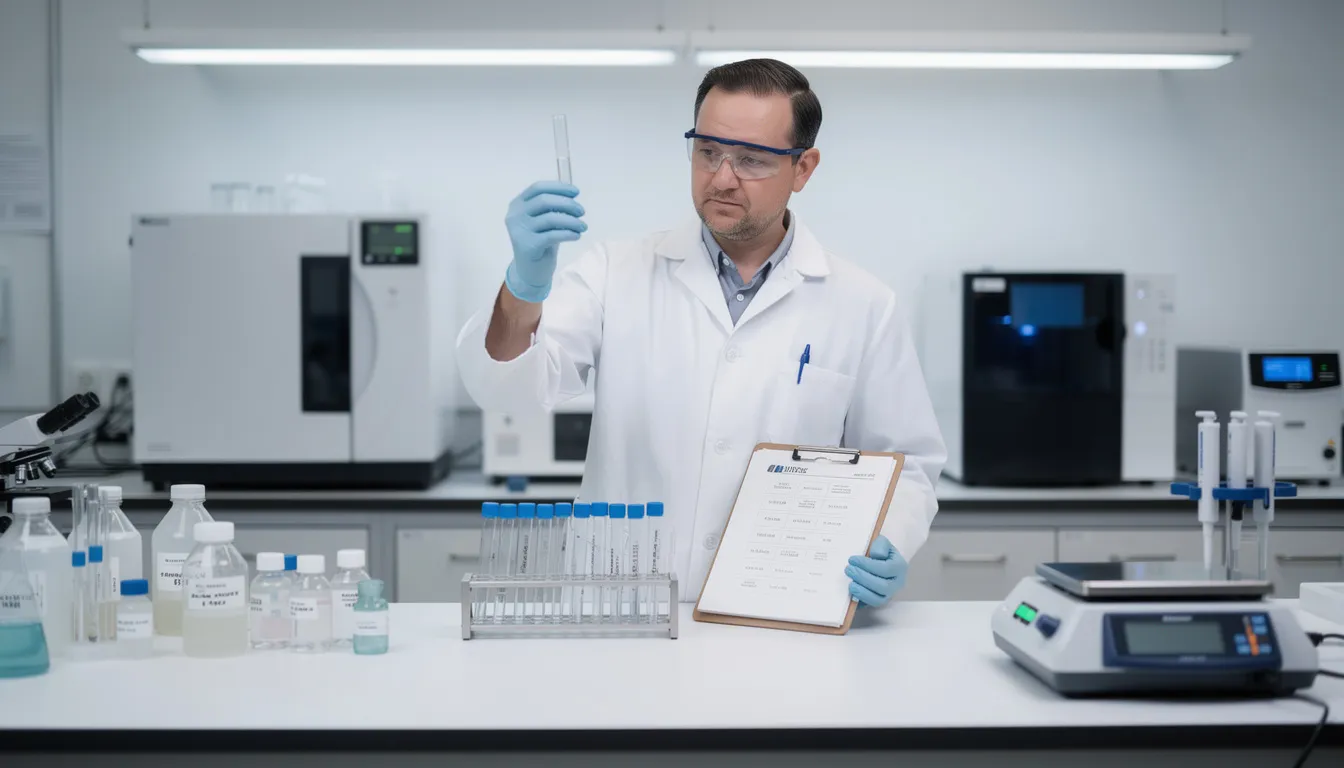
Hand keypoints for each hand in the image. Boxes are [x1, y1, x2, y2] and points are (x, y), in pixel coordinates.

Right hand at [503, 181, 585, 302]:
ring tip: (583, 226)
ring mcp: (519, 231)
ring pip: (550, 218)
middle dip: (567, 204)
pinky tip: (576, 235)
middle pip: (544, 201)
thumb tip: (572, 196)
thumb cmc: (539, 242)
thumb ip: (551, 208)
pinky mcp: (527, 245)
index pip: (537, 188)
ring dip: (571, 221)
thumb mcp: (543, 221)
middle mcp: (515, 215)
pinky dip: (568, 233)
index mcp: (517, 204)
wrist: (530, 270)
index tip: (576, 192)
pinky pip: (553, 235)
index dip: (558, 187)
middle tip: (581, 211)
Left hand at [846, 535, 906, 607]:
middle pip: (883, 586)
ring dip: (862, 592)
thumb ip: (880, 545)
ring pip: (878, 599)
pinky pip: (871, 605)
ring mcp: (890, 594)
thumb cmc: (881, 552)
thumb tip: (876, 555)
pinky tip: (852, 592)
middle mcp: (897, 583)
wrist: (883, 562)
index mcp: (900, 567)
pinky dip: (862, 600)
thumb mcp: (883, 543)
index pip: (886, 569)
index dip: (868, 565)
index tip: (852, 559)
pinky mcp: (881, 601)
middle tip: (848, 570)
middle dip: (863, 578)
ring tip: (850, 584)